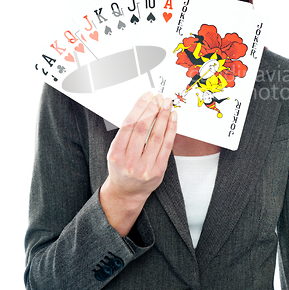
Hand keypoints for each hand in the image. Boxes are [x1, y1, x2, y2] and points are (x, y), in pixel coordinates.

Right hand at [99, 91, 176, 235]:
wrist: (127, 192)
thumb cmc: (121, 168)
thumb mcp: (115, 151)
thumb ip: (126, 134)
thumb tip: (143, 108)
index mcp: (116, 154)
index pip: (129, 125)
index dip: (139, 108)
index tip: (147, 96)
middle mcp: (130, 161)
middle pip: (143, 129)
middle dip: (152, 109)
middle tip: (158, 97)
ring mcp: (145, 167)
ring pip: (156, 136)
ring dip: (163, 116)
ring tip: (167, 104)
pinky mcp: (159, 170)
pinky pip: (167, 146)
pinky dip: (171, 129)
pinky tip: (173, 118)